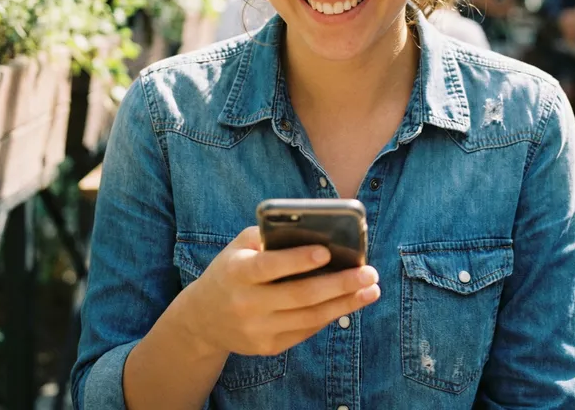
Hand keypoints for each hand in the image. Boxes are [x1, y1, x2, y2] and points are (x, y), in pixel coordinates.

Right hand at [178, 227, 379, 358]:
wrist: (203, 318)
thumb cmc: (232, 269)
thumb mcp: (239, 246)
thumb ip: (270, 235)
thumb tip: (315, 228)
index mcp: (238, 272)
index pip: (271, 266)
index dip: (299, 259)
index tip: (328, 251)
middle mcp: (246, 304)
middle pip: (300, 295)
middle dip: (340, 284)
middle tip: (369, 273)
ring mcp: (257, 329)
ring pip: (310, 317)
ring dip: (345, 303)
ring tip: (371, 289)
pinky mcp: (268, 347)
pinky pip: (306, 331)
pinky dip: (330, 315)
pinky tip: (350, 303)